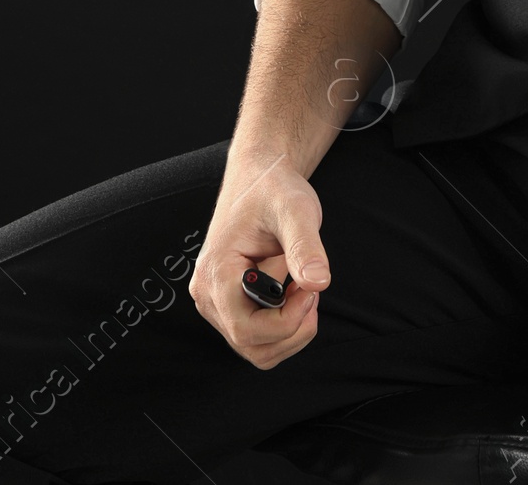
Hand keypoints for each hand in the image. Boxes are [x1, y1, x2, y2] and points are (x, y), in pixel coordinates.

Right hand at [188, 155, 329, 368]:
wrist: (259, 178)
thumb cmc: (272, 188)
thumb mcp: (295, 209)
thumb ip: (305, 246)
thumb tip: (318, 283)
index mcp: (215, 272)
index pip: (245, 328)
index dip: (285, 322)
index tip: (310, 290)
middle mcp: (208, 294)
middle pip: (250, 345)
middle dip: (291, 330)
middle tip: (311, 290)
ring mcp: (217, 303)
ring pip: (255, 349)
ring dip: (289, 333)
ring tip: (304, 291)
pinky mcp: (229, 305)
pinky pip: (256, 338)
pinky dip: (282, 328)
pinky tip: (294, 295)